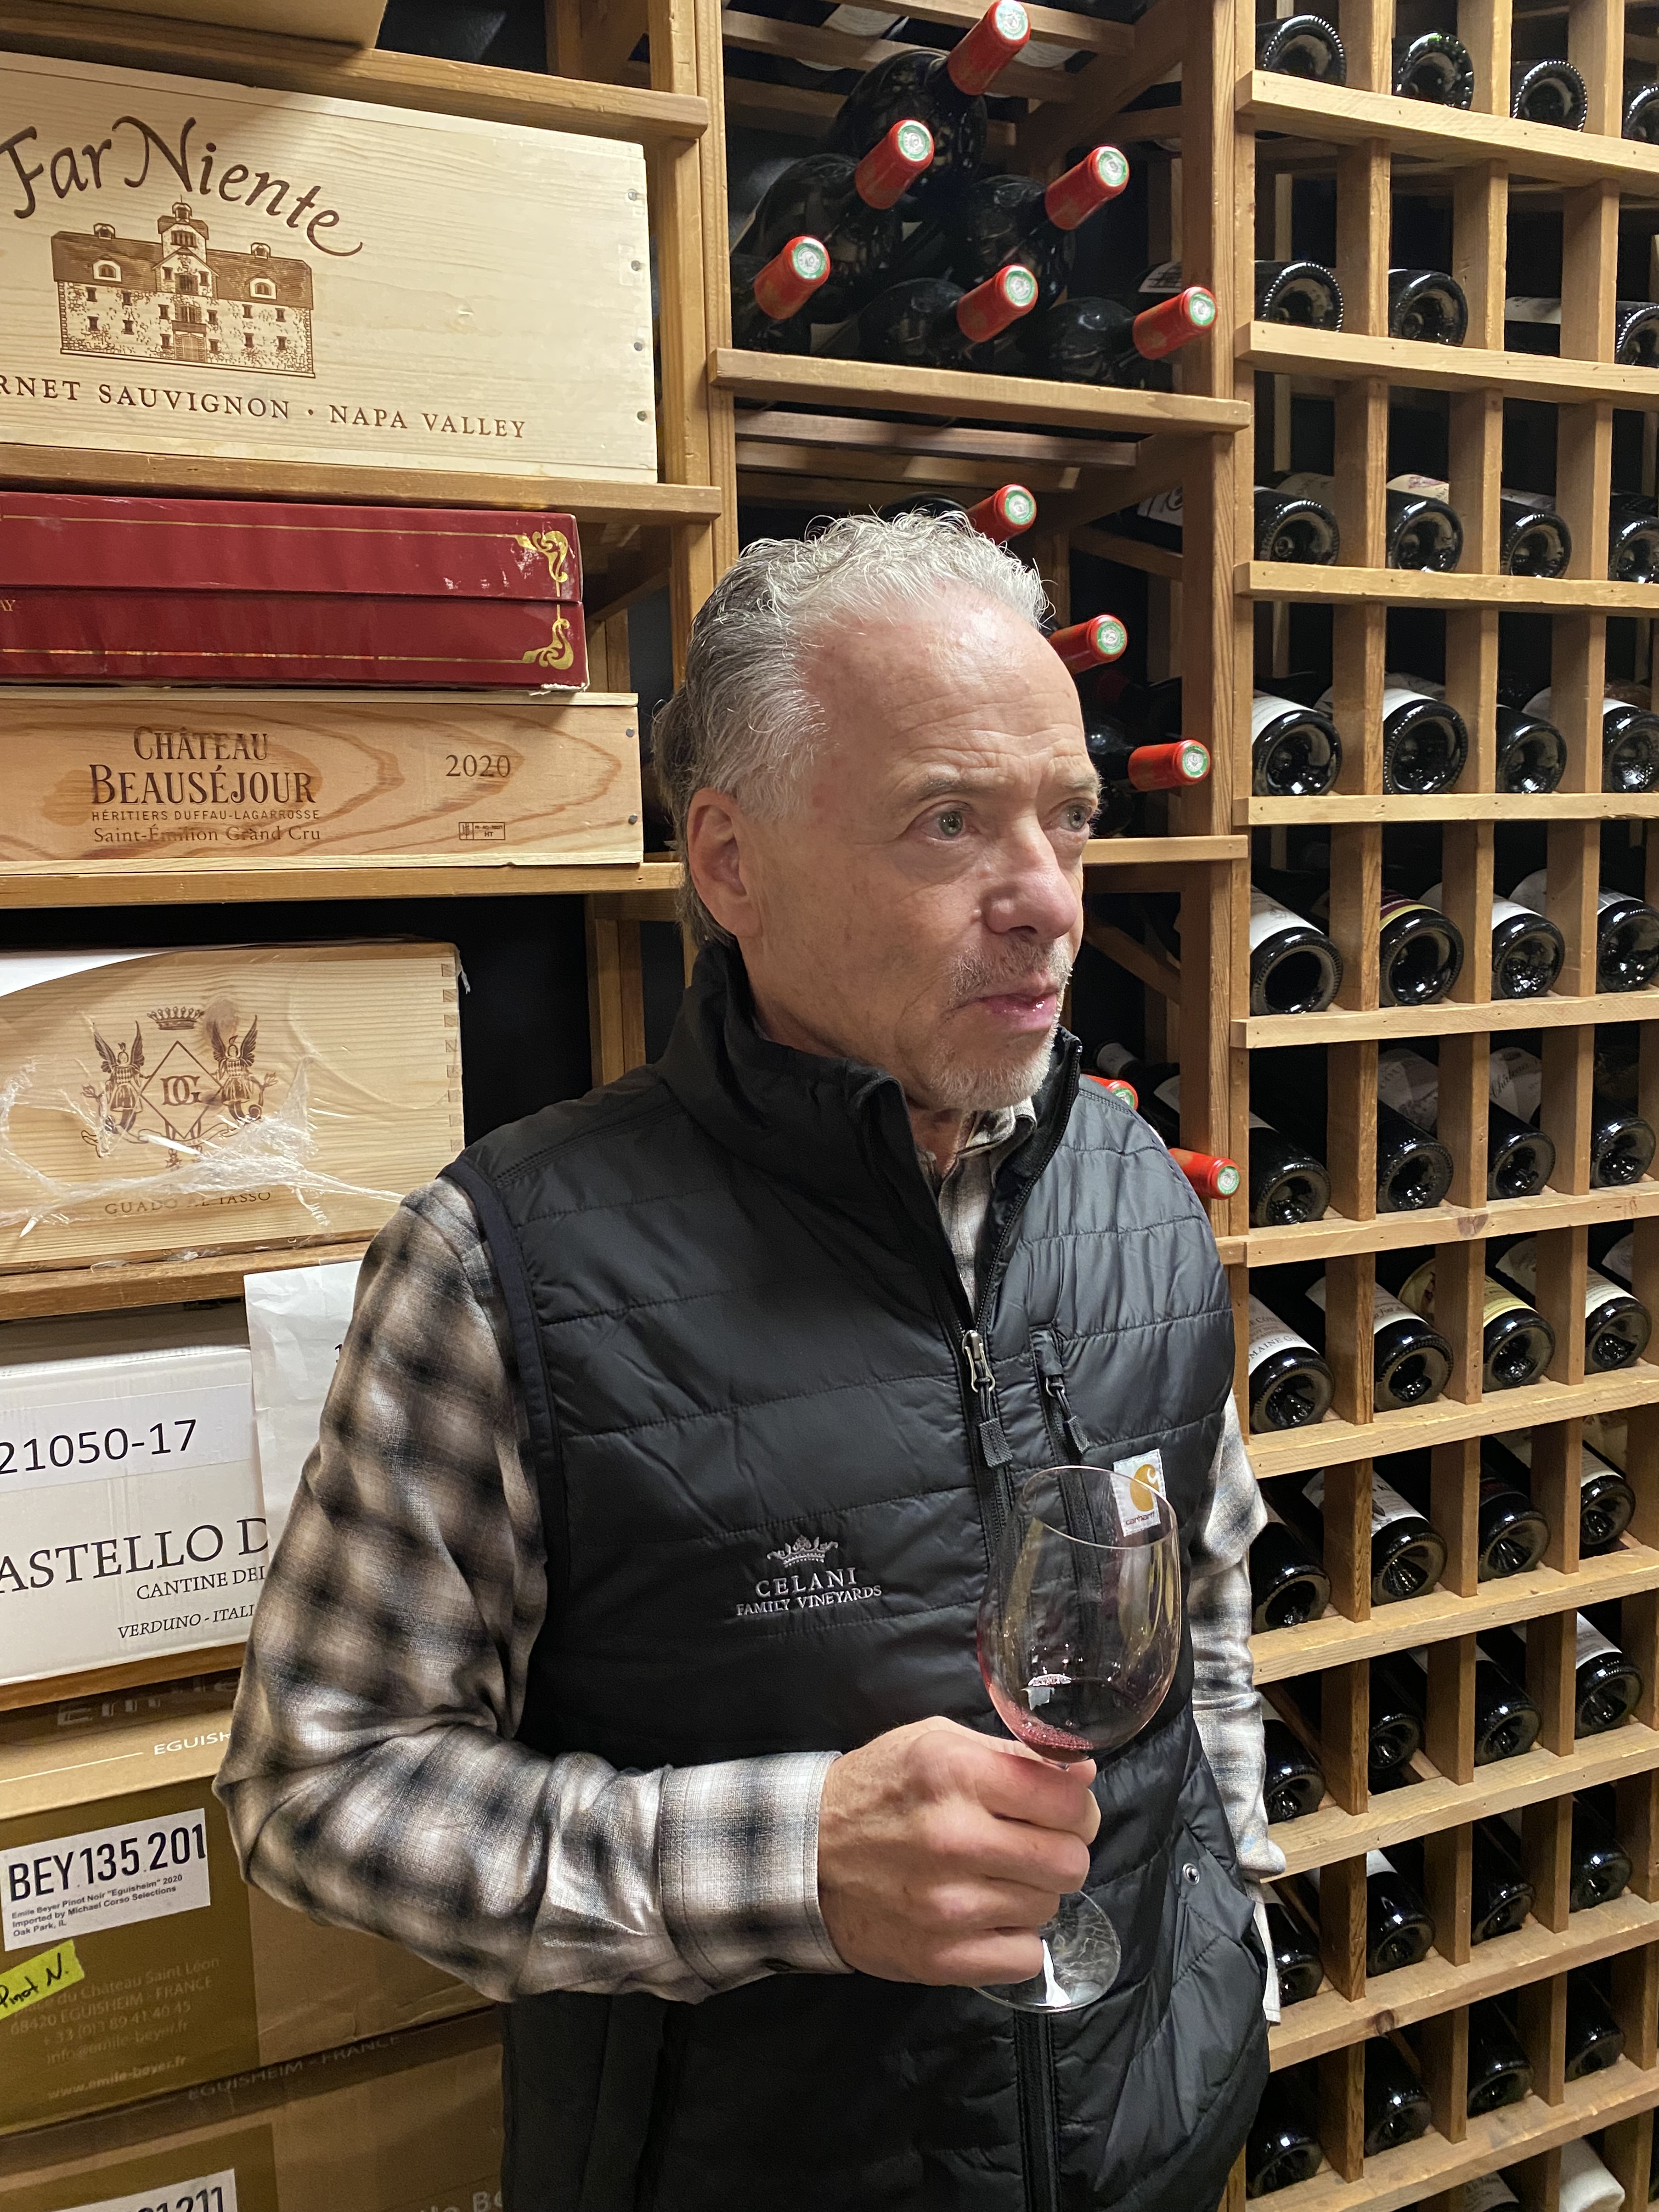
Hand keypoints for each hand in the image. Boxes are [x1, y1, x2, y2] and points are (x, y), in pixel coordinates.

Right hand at [816, 1716, 1099, 1985]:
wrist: (804, 1856)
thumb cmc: (879, 1790)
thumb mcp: (935, 1742)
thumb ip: (1009, 1753)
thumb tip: (1081, 1771)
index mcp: (955, 1773)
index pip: (1068, 1798)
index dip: (1078, 1804)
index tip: (1063, 1807)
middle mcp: (955, 1837)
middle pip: (1070, 1859)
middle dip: (1062, 1850)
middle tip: (1033, 1844)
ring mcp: (948, 1905)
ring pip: (1050, 1907)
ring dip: (1032, 1892)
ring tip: (993, 1876)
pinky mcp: (940, 1958)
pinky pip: (1025, 1956)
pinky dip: (1014, 1938)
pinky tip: (986, 1914)